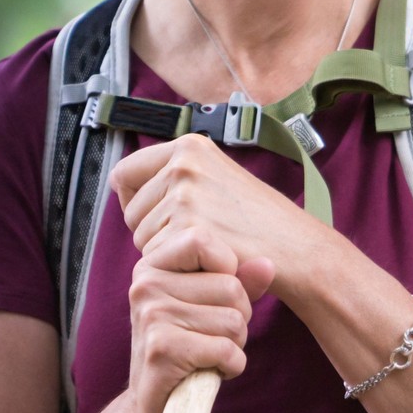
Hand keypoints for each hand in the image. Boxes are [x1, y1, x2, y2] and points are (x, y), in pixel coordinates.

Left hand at [111, 134, 321, 289]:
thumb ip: (174, 174)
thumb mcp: (215, 177)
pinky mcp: (189, 226)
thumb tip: (119, 180)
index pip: (124, 173)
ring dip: (167, 250)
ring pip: (141, 237)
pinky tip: (208, 260)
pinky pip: (156, 257)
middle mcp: (184, 162)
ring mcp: (185, 192)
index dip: (136, 200)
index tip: (162, 214)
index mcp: (189, 145)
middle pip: (130, 211)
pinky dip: (178, 267)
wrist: (294, 246)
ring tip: (208, 245)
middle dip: (154, 231)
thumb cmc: (256, 220)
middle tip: (197, 235)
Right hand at [126, 226, 274, 412]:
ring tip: (210, 352)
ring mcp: (151, 316)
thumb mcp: (212, 304)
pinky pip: (226, 349)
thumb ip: (240, 280)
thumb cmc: (187, 345)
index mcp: (152, 265)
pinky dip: (232, 365)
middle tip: (214, 335)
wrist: (153, 403)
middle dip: (238, 316)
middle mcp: (145, 285)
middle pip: (230, 286)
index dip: (228, 268)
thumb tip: (268, 264)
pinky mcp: (161, 349)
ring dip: (235, 343)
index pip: (203, 239)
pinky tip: (213, 370)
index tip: (216, 295)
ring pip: (233, 319)